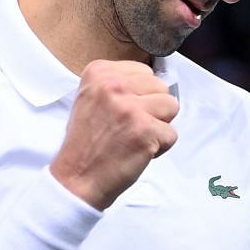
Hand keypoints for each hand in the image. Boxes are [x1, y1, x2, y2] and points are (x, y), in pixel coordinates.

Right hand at [50, 60, 178, 207]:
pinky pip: (172, 134)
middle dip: (152, 108)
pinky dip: (160, 147)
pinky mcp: (145, 130)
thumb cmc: (86, 143)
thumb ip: (119, 85)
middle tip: (129, 127)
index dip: (140, 95)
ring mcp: (130, 107)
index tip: (121, 113)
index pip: (144, 72)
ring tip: (135, 137)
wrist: (77, 178)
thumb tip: (153, 84)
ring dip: (159, 126)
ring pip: (171, 107)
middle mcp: (114, 85)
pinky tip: (137, 151)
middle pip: (161, 87)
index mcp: (99, 72)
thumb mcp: (91, 98)